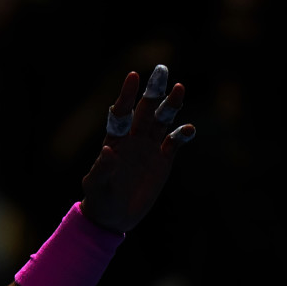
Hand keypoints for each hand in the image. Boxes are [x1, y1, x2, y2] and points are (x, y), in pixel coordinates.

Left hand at [79, 65, 194, 232]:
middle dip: (153, 91)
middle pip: (145, 109)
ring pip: (162, 120)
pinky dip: (183, 134)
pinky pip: (175, 141)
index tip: (133, 75)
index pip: (121, 112)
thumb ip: (102, 168)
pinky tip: (189, 130)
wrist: (114, 216)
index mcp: (115, 139)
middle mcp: (133, 138)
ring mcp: (149, 146)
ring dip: (171, 105)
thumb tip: (108, 150)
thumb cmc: (99, 199)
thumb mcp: (97, 185)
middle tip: (162, 70)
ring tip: (179, 88)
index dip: (127, 95)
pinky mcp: (163, 159)